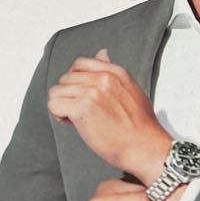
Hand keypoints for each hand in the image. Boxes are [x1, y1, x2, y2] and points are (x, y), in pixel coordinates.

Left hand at [48, 49, 171, 183]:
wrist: (145, 147)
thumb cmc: (141, 126)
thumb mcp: (132, 90)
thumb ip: (113, 72)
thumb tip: (102, 53)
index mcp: (116, 73)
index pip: (80, 64)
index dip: (75, 80)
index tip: (82, 96)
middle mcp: (103, 79)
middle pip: (66, 78)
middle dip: (69, 95)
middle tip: (81, 112)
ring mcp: (92, 92)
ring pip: (57, 91)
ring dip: (62, 105)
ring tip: (76, 119)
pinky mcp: (82, 108)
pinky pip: (54, 104)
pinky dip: (59, 114)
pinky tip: (71, 123)